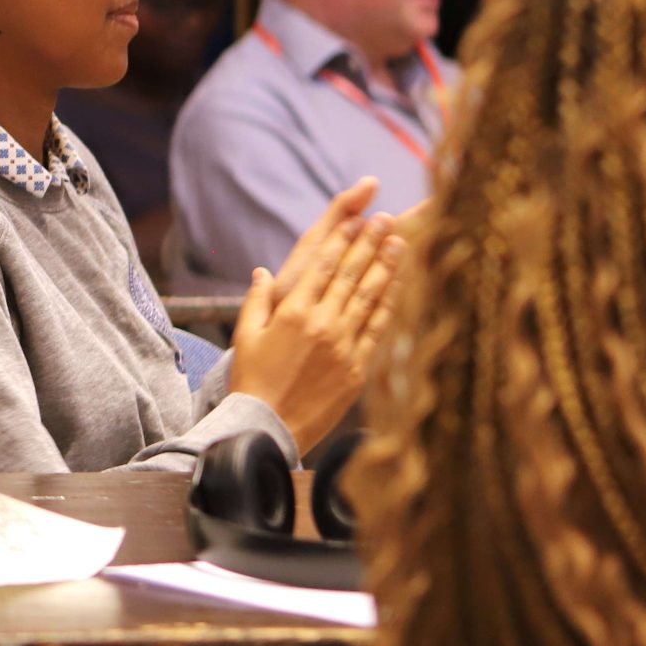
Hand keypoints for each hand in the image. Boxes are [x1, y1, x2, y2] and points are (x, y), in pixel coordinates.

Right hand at [225, 178, 399, 450]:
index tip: (357, 220)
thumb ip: (257, 300)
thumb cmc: (251, 380)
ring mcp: (343, 346)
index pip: (323, 267)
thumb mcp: (245, 335)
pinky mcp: (357, 369)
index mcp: (293, 313)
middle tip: (386, 220)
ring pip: (369, 298)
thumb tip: (263, 272)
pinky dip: (390, 306)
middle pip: (350, 276)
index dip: (342, 241)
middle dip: (369, 245)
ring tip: (400, 243)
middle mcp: (322, 325)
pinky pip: (378, 330)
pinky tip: (400, 288)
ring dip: (386, 268)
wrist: (268, 425)